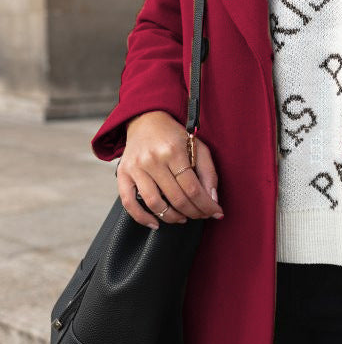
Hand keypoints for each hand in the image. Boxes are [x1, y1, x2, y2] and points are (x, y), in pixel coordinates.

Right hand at [116, 110, 224, 228]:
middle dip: (194, 212)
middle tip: (202, 216)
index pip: (193, 188)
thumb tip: (212, 200)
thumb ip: (208, 172)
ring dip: (173, 218)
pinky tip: (156, 223)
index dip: (206, 205)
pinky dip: (141, 218)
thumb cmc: (174, 136)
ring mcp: (135, 168)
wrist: (146, 120)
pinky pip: (128, 202)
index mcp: (173, 151)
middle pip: (176, 198)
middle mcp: (153, 160)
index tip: (216, 212)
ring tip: (183, 218)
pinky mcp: (122, 173)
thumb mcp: (198, 146)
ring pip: (155, 204)